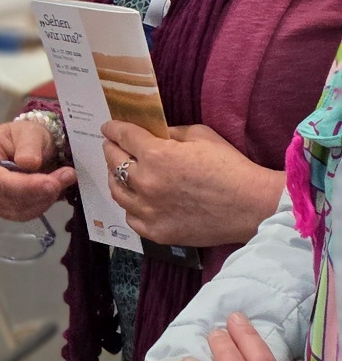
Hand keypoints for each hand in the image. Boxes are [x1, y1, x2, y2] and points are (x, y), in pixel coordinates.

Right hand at [0, 118, 74, 222]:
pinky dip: (45, 202)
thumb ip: (29, 145)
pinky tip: (56, 188)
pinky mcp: (8, 209)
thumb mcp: (31, 132)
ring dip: (43, 195)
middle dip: (30, 186)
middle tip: (59, 178)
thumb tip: (28, 163)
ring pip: (14, 204)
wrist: (39, 152)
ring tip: (64, 177)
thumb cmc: (27, 137)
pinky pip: (25, 213)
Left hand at [104, 121, 283, 247]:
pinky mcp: (156, 231)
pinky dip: (129, 205)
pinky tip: (135, 199)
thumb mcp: (200, 136)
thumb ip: (170, 134)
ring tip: (119, 173)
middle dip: (111, 150)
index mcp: (155, 155)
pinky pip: (130, 216)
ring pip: (116, 191)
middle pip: (113, 162)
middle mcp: (145, 182)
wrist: (252, 206)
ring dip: (115, 178)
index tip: (108, 128)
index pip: (122, 137)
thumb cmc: (231, 167)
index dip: (113, 129)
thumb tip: (153, 135)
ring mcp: (148, 210)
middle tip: (113, 147)